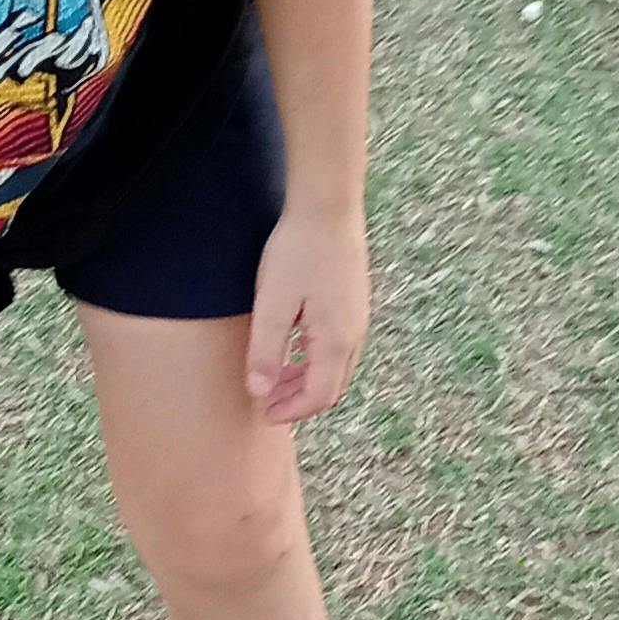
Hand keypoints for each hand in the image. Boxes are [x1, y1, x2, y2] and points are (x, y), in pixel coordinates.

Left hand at [245, 201, 369, 423]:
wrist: (328, 205)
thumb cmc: (298, 251)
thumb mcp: (273, 304)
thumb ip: (266, 351)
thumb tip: (260, 393)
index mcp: (336, 341)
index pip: (319, 396)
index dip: (292, 411)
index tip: (265, 414)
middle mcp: (354, 334)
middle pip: (332, 386)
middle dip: (300, 400)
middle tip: (268, 402)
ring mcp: (358, 317)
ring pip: (336, 366)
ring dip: (307, 379)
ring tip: (276, 377)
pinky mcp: (353, 301)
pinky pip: (339, 345)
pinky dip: (316, 358)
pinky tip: (294, 345)